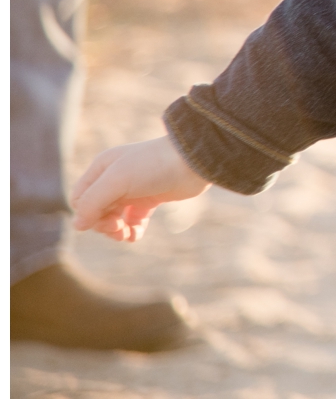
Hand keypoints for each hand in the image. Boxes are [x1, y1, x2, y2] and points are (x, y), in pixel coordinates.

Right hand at [71, 137, 210, 242]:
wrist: (194, 162)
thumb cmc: (153, 166)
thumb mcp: (116, 181)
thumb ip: (92, 201)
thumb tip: (78, 225)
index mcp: (102, 168)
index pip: (80, 199)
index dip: (87, 214)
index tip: (106, 219)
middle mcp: (115, 178)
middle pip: (96, 211)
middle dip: (104, 224)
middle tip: (118, 229)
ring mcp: (133, 189)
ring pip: (114, 217)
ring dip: (116, 230)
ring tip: (126, 235)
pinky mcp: (151, 199)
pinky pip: (133, 220)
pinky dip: (132, 230)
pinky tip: (135, 236)